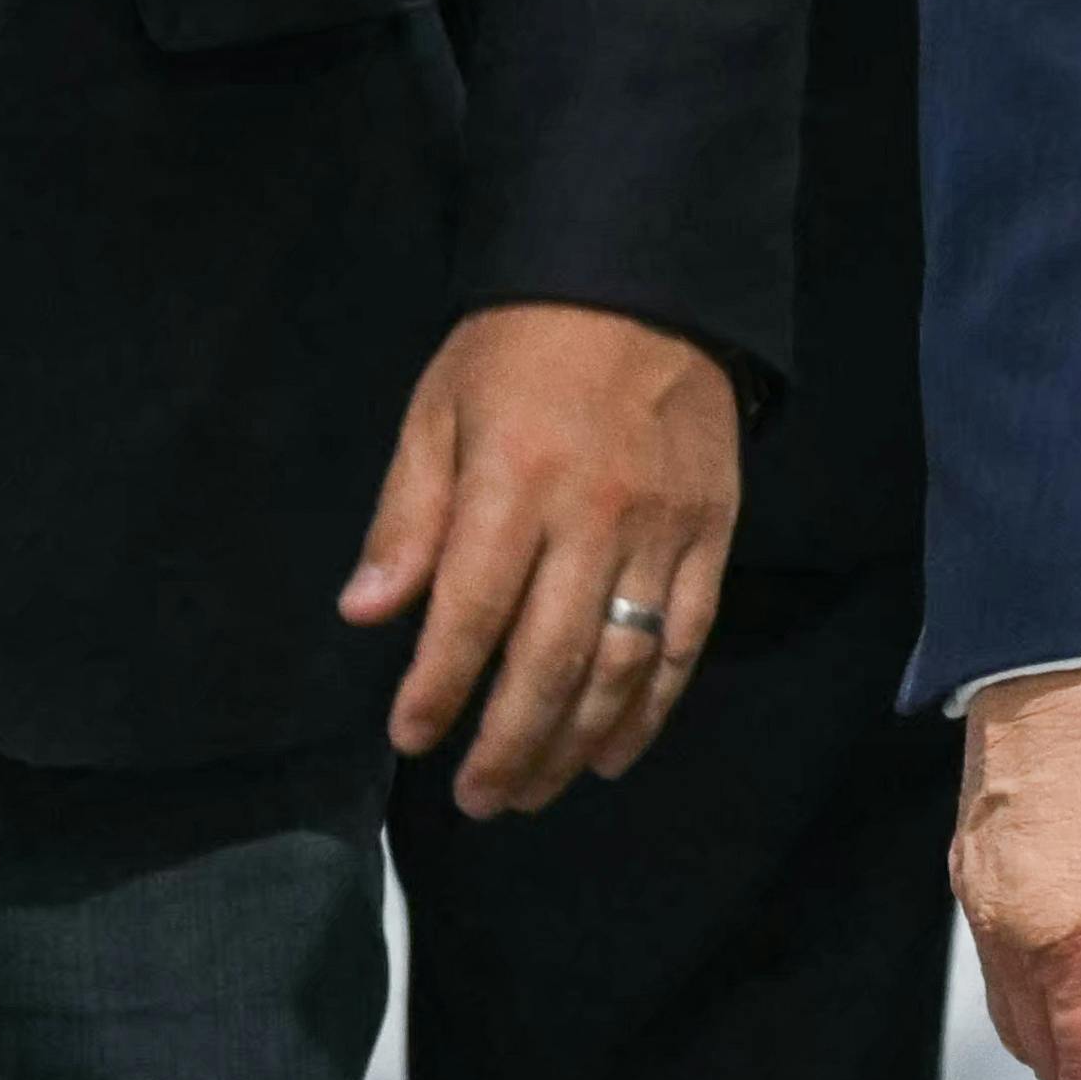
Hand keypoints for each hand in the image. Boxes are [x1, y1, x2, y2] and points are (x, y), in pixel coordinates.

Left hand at [343, 302, 738, 816]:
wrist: (648, 281)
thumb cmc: (520, 345)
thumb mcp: (440, 408)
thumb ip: (408, 515)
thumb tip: (366, 613)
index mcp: (514, 481)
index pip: (471, 613)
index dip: (438, 688)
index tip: (410, 738)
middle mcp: (593, 518)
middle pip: (550, 661)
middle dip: (508, 744)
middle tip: (477, 798)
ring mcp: (662, 532)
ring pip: (620, 667)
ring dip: (573, 743)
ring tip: (532, 791)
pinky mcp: (714, 536)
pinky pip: (685, 641)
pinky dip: (651, 710)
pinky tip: (612, 753)